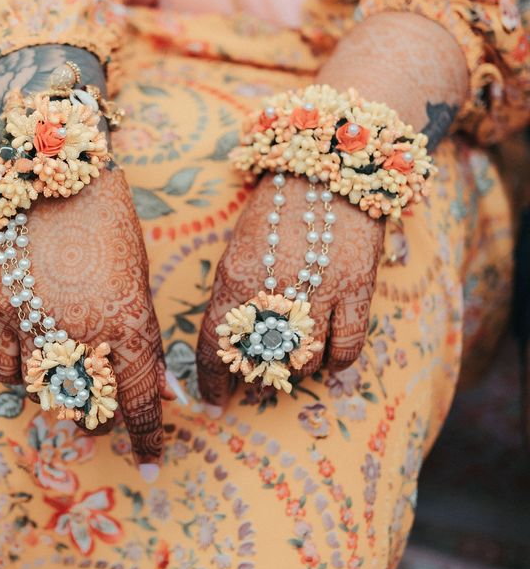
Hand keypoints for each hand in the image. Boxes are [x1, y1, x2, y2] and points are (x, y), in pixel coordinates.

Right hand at [0, 166, 168, 472]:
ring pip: (48, 396)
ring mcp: (37, 324)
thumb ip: (143, 339)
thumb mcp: (141, 283)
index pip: (141, 403)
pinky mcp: (1, 311)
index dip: (148, 437)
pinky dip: (22, 377)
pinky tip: (35, 368)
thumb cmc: (114, 226)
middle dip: (105, 419)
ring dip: (64, 402)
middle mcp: (83, 334)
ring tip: (74, 389)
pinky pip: (6, 369)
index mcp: (128, 326)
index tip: (150, 461)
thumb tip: (157, 388)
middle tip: (109, 412)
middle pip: (93, 407)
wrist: (61, 177)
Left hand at [196, 173, 384, 410]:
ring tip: (289, 363)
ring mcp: (319, 290)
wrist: (330, 168)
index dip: (211, 380)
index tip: (211, 401)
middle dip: (255, 377)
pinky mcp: (357, 289)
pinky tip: (326, 357)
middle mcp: (274, 287)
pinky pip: (346, 348)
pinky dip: (335, 363)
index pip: (214, 344)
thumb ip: (235, 294)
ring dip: (294, 370)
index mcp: (235, 275)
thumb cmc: (276, 209)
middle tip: (257, 378)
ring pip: (303, 360)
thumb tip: (233, 341)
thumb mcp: (240, 246)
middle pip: (260, 358)